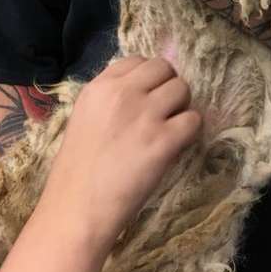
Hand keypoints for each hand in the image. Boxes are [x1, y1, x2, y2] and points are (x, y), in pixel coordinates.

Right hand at [38, 57, 200, 256]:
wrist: (76, 210)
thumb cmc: (77, 172)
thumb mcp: (86, 119)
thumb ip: (112, 100)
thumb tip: (146, 90)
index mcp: (99, 87)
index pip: (138, 60)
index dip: (148, 78)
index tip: (146, 97)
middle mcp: (123, 93)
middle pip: (165, 68)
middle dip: (168, 87)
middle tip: (163, 113)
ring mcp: (145, 115)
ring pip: (183, 89)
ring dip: (181, 108)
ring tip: (169, 129)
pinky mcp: (164, 140)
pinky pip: (194, 120)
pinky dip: (190, 132)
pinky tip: (176, 146)